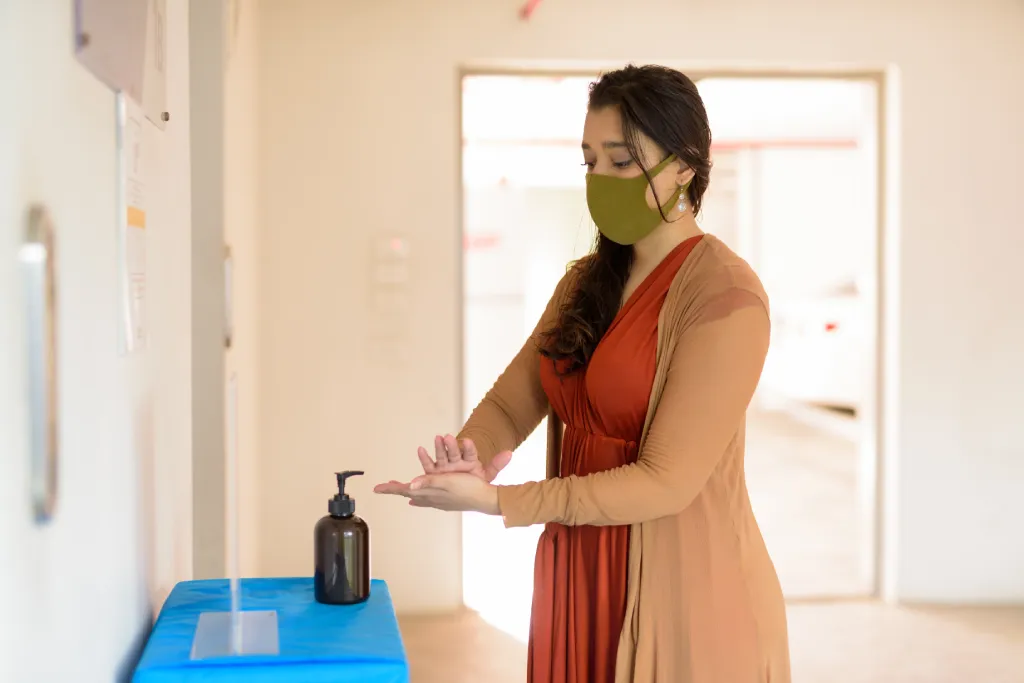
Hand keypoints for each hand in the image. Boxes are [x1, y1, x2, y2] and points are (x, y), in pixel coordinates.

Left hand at [373, 473, 500, 514]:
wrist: (485, 499)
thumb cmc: (467, 489)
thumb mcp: (447, 483)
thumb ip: (429, 482)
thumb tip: (410, 486)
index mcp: (430, 493)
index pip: (405, 490)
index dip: (390, 489)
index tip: (376, 489)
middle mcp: (432, 498)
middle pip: (409, 493)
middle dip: (396, 489)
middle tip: (385, 487)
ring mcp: (439, 500)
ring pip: (417, 495)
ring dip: (407, 489)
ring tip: (399, 488)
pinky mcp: (446, 499)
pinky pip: (427, 497)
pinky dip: (419, 494)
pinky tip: (418, 498)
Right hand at [417, 434, 511, 482]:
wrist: (461, 493)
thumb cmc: (473, 482)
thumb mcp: (485, 476)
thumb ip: (496, 465)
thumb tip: (509, 453)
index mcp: (469, 461)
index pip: (470, 453)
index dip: (469, 447)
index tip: (468, 441)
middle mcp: (456, 462)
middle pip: (454, 452)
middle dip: (452, 445)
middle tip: (449, 437)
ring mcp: (444, 466)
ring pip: (441, 455)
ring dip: (439, 447)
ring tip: (438, 438)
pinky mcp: (434, 472)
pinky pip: (429, 464)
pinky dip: (424, 457)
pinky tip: (421, 449)